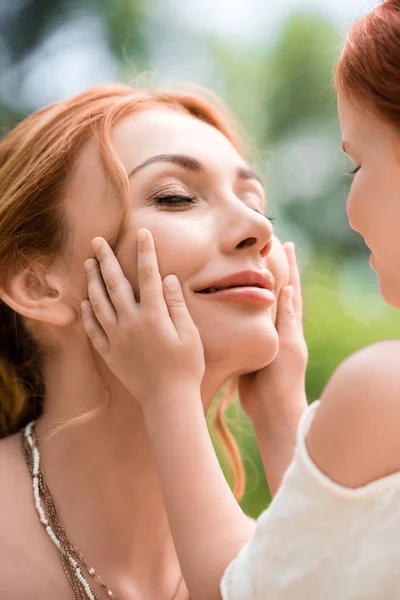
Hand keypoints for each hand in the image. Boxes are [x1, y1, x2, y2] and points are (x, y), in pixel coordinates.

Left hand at [80, 228, 204, 404]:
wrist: (168, 400)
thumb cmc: (186, 368)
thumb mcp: (190, 334)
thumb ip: (177, 305)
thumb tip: (167, 278)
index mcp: (154, 316)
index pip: (148, 275)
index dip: (145, 252)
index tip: (142, 233)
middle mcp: (131, 323)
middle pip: (115, 284)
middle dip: (105, 259)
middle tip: (96, 240)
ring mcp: (117, 338)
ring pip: (99, 303)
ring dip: (92, 281)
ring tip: (87, 264)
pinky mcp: (110, 353)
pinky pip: (94, 330)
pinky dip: (88, 314)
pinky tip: (85, 302)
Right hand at [238, 242, 307, 422]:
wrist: (271, 408)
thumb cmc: (282, 377)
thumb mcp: (287, 344)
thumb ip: (286, 318)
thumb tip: (287, 288)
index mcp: (290, 326)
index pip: (291, 290)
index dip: (290, 268)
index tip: (287, 245)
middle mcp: (279, 330)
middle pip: (277, 294)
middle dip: (275, 272)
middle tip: (269, 250)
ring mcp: (265, 339)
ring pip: (260, 307)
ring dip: (257, 288)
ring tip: (248, 268)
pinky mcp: (251, 349)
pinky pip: (246, 323)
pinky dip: (242, 309)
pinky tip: (230, 301)